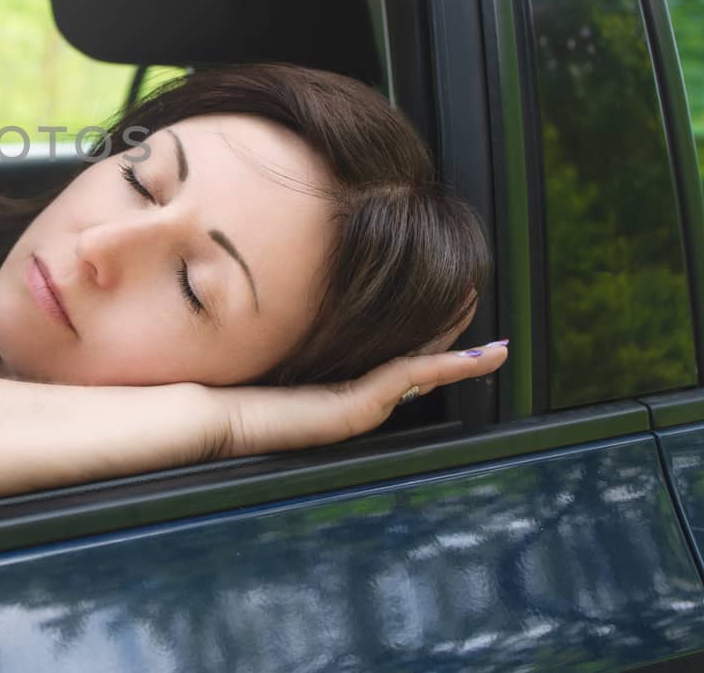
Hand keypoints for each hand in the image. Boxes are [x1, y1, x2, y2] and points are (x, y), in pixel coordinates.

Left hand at [205, 340, 508, 459]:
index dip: (427, 337)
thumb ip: (291, 327)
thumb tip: (292, 292)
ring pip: (419, 376)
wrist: (207, 412)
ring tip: (496, 351)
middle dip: (454, 347)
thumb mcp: (268, 346)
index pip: (394, 360)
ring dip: (458, 361)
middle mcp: (351, 399)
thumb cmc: (228, 379)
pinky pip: (404, 380)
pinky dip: (441, 367)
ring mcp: (354, 408)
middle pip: (415, 368)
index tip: (455, 311)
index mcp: (335, 383)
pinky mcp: (349, 411)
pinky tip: (470, 359)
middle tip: (494, 337)